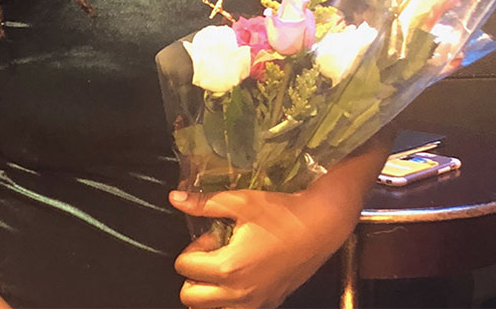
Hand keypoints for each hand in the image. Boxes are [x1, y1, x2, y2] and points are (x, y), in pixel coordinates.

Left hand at [169, 182, 358, 308]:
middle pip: (190, 297)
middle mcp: (239, 293)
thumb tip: (174, 198)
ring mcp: (255, 303)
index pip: (184, 267)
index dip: (193, 248)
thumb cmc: (281, 212)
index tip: (211, 236)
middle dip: (193, 274)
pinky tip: (244, 274)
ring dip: (209, 290)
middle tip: (212, 253)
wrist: (321, 226)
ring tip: (225, 265)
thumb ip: (204, 204)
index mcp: (228, 267)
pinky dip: (229, 299)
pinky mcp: (269, 304)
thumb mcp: (240, 202)